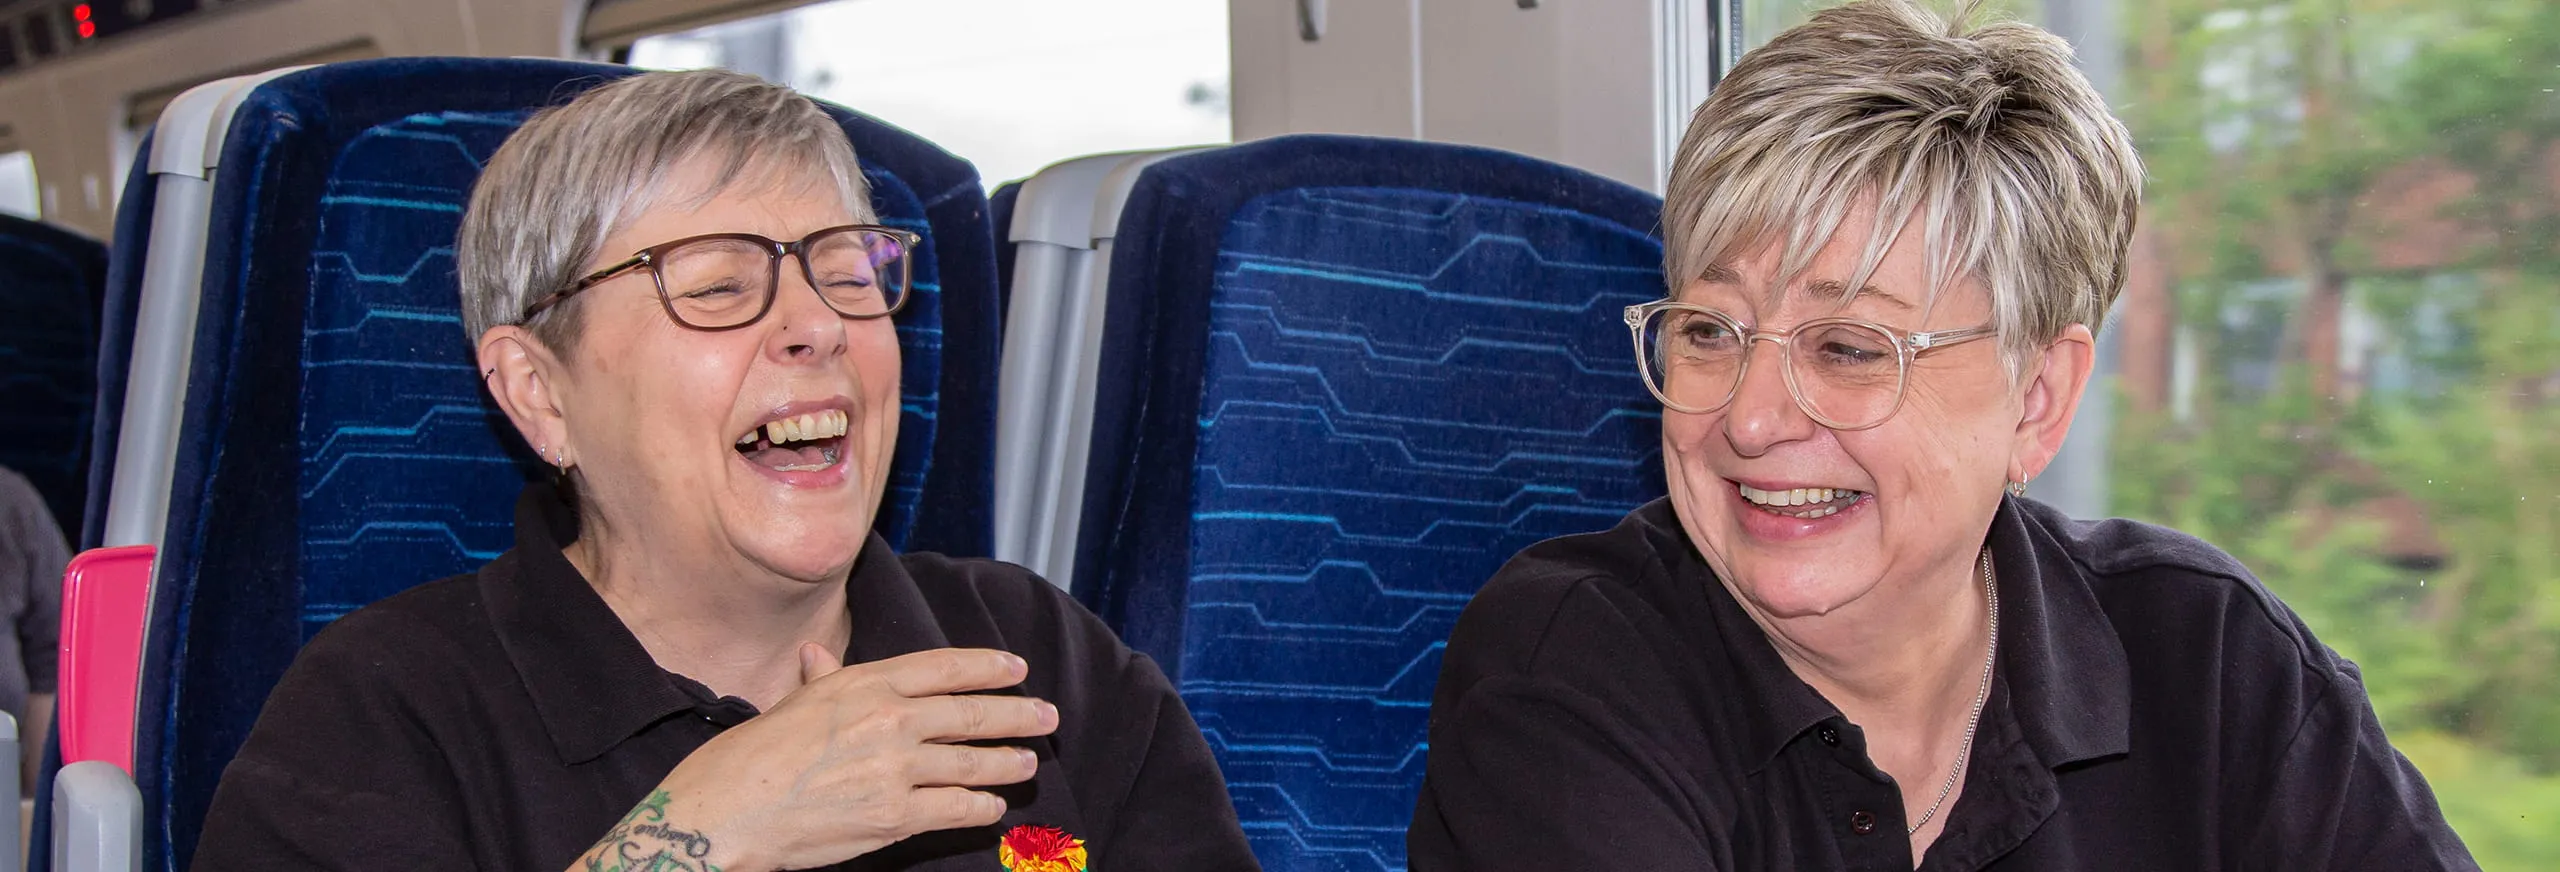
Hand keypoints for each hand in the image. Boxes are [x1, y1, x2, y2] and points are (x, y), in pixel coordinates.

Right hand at [575, 646, 1058, 871]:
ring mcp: (894, 768)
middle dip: (1016, 715)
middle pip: (969, 713)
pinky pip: (954, 808)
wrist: (725, 814)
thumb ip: (820, 681)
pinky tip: (992, 806)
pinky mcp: (894, 816)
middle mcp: (887, 719)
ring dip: (1006, 762)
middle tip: (1047, 715)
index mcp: (862, 683)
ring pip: (970, 762)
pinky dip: (979, 807)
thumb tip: (819, 656)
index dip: (987, 667)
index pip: (943, 667)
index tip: (1016, 668)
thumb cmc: (747, 760)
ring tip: (1028, 762)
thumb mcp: (789, 705)